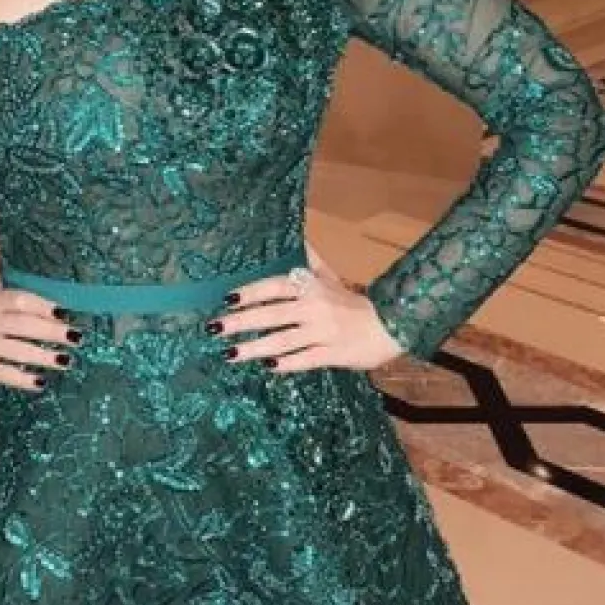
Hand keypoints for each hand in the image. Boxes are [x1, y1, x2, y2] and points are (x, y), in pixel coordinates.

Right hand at [0, 274, 80, 390]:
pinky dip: (25, 378)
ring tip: (66, 361)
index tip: (65, 312)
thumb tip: (32, 279)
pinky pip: (7, 373)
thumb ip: (5, 292)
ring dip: (45, 356)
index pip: (21, 299)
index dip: (44, 305)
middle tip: (76, 338)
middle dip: (53, 331)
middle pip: (26, 325)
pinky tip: (41, 382)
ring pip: (20, 350)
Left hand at [207, 250, 405, 373]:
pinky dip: (286, 363)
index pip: (274, 287)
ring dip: (254, 347)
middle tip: (214, 328)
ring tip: (229, 353)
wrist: (390, 324)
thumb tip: (297, 237)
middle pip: (271, 314)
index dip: (250, 292)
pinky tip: (267, 366)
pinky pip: (304, 360)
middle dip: (241, 322)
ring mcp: (322, 332)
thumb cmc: (353, 302)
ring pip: (282, 340)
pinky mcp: (332, 354)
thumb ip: (310, 261)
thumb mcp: (331, 277)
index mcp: (311, 287)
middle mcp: (313, 308)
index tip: (226, 299)